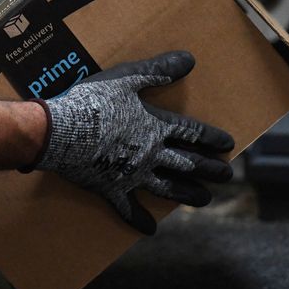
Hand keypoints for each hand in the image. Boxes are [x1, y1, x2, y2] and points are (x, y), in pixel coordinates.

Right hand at [31, 51, 234, 234]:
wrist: (61, 132)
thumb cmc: (94, 101)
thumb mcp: (127, 78)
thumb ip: (158, 70)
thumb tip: (189, 59)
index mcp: (155, 126)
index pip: (192, 133)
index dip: (211, 138)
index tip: (228, 145)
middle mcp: (150, 154)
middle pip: (188, 163)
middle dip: (209, 170)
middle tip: (227, 176)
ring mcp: (132, 175)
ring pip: (168, 188)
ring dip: (188, 194)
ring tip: (205, 199)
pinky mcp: (111, 189)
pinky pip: (129, 209)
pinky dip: (140, 220)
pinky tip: (150, 229)